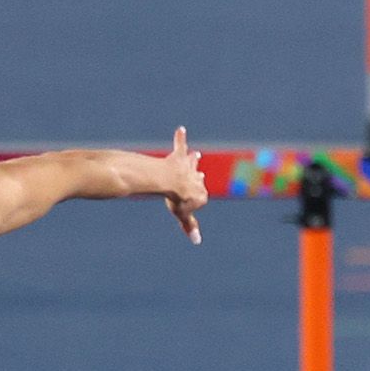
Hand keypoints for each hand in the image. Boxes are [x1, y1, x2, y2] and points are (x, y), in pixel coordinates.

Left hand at [162, 127, 206, 244]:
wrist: (169, 182)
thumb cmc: (176, 200)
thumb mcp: (182, 215)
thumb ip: (189, 226)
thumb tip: (197, 241)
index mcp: (200, 193)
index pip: (199, 198)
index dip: (192, 201)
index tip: (187, 204)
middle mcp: (197, 178)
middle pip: (197, 178)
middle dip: (197, 178)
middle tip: (199, 176)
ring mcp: (187, 166)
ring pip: (191, 162)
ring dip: (193, 159)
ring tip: (195, 154)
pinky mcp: (178, 157)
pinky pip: (180, 145)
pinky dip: (180, 137)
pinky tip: (180, 129)